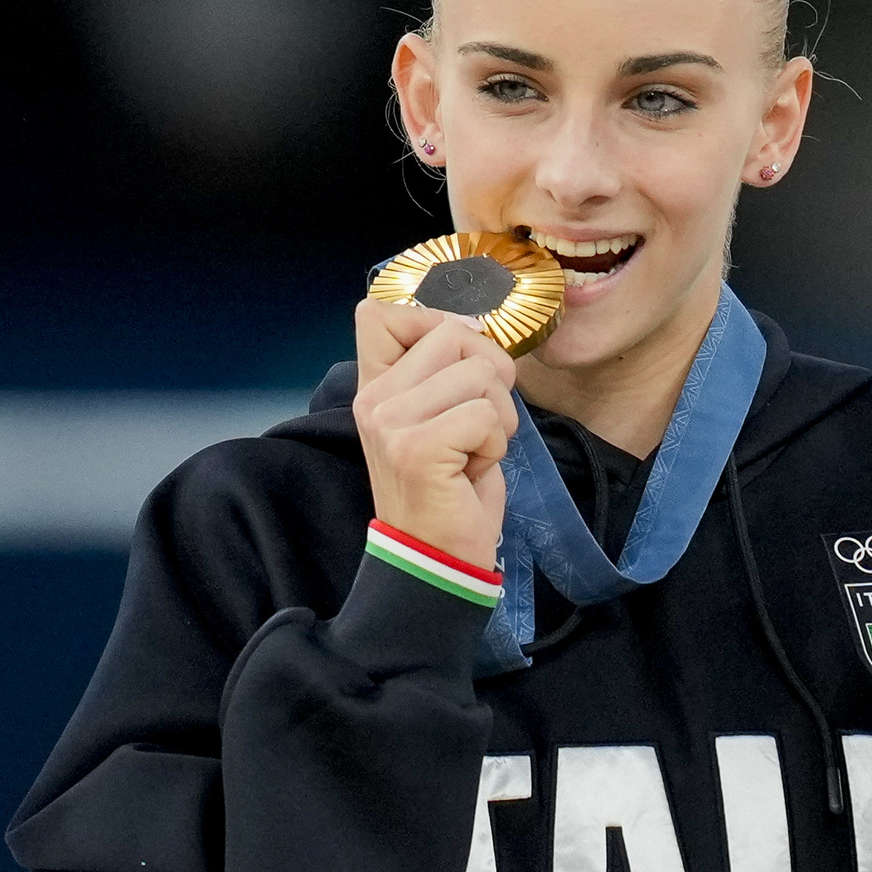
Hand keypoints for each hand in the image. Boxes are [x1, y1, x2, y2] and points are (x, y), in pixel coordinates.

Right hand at [351, 301, 514, 570]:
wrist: (436, 559)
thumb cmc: (450, 488)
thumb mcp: (438, 418)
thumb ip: (443, 371)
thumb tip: (474, 326)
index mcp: (374, 386)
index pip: (378, 312)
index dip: (435, 324)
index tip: (457, 368)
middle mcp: (373, 398)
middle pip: (453, 333)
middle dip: (490, 376)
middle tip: (479, 424)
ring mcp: (390, 422)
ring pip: (480, 373)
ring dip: (498, 416)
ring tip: (474, 452)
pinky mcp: (416, 448)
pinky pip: (485, 415)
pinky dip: (496, 444)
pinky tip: (473, 470)